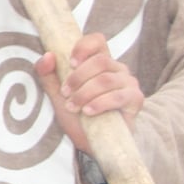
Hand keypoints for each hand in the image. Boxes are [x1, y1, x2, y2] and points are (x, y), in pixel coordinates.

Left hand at [34, 32, 142, 152]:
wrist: (93, 142)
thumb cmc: (77, 114)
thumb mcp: (57, 94)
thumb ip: (48, 74)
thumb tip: (48, 56)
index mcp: (99, 61)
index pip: (97, 40)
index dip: (84, 47)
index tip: (71, 63)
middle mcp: (117, 68)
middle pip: (100, 61)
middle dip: (78, 78)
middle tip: (66, 94)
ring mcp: (128, 82)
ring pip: (106, 79)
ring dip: (85, 93)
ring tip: (73, 107)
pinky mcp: (135, 99)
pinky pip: (118, 96)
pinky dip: (99, 103)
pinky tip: (88, 112)